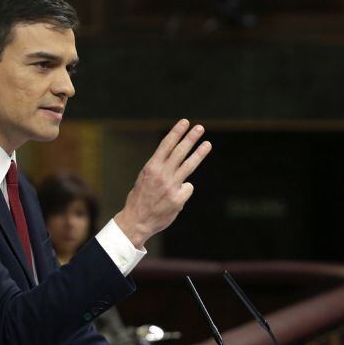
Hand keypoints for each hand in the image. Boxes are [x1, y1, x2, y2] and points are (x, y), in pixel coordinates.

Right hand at [114, 119, 211, 247]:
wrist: (136, 221)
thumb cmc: (140, 198)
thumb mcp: (145, 178)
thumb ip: (160, 168)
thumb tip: (175, 160)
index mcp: (151, 168)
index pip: (166, 145)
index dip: (176, 133)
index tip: (185, 122)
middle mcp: (162, 175)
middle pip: (180, 152)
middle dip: (190, 138)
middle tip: (200, 128)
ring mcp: (171, 187)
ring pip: (188, 166)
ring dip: (199, 153)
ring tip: (207, 144)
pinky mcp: (178, 199)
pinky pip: (187, 188)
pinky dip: (184, 190)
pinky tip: (175, 197)